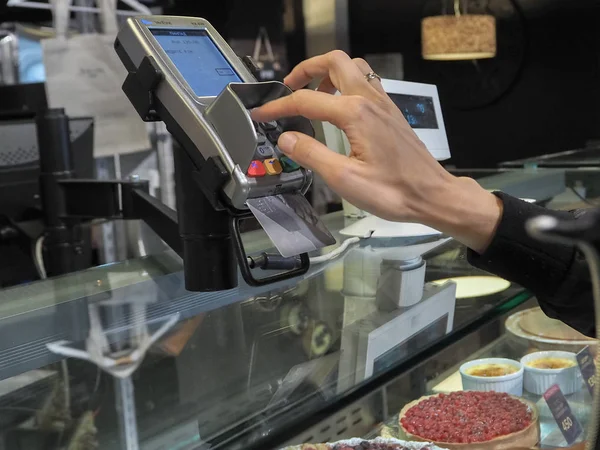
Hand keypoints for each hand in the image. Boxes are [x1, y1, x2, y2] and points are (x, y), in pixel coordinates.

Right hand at [252, 51, 502, 251]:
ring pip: (353, 67)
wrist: (432, 195)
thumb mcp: (344, 178)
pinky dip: (346, 84)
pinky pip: (366, 83)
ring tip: (313, 95)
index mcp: (355, 114)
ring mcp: (383, 104)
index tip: (261, 113)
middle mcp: (370, 100)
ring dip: (328, 73)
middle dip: (307, 69)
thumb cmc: (393, 191)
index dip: (279, 106)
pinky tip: (339, 109)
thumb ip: (311, 154)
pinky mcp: (391, 113)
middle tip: (289, 88)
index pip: (307, 101)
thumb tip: (286, 138)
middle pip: (334, 62)